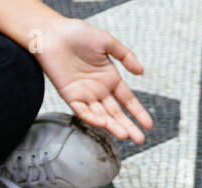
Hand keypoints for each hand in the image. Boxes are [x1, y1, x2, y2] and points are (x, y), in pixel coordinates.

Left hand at [32, 17, 152, 143]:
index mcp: (109, 78)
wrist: (53, 33)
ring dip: (113, 127)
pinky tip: (103, 124)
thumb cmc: (78, 34)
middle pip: (116, 113)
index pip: (127, 100)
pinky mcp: (70, 96)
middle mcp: (99, 89)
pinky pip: (82, 111)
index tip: (148, 125)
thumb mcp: (107, 42)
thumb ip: (126, 56)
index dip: (138, 113)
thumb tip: (141, 72)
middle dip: (128, 126)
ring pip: (101, 116)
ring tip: (125, 136)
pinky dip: (92, 118)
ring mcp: (85, 94)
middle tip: (140, 140)